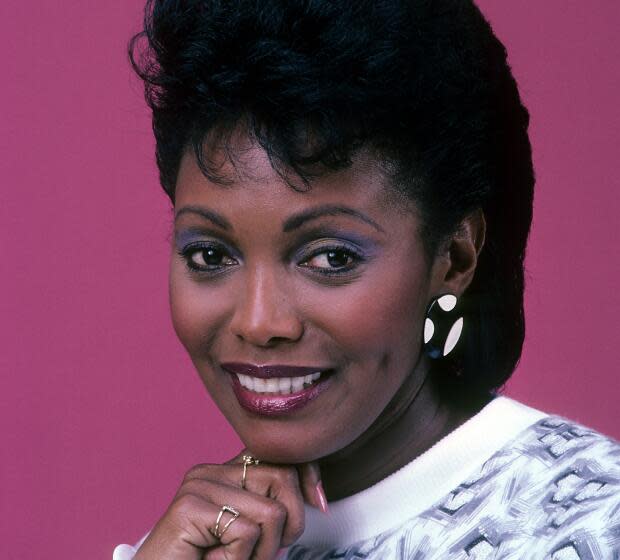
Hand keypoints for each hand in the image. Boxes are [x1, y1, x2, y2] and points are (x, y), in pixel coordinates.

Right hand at [133, 451, 325, 559]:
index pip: (278, 456)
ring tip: (230, 558)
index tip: (319, 503)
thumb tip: (316, 497)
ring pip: (271, 512)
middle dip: (289, 525)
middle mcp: (211, 471)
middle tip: (259, 553)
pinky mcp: (189, 507)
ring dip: (262, 552)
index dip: (306, 474)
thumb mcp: (248, 535)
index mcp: (226, 473)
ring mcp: (198, 486)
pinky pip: (245, 533)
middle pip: (283, 477)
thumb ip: (272, 511)